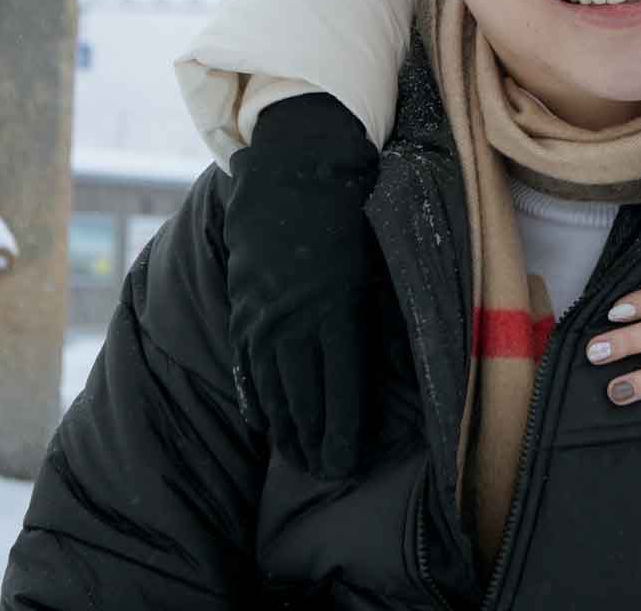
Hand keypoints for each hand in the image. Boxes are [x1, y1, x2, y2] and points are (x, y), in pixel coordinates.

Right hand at [225, 96, 375, 478]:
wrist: (296, 167)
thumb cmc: (352, 212)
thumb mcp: (377, 264)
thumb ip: (381, 316)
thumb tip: (396, 366)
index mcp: (335, 312)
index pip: (339, 392)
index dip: (343, 434)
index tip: (348, 463)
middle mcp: (294, 321)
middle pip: (302, 400)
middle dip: (314, 442)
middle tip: (324, 472)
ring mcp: (263, 315)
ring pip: (272, 388)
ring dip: (285, 428)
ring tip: (296, 456)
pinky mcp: (244, 304)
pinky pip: (246, 364)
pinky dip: (256, 396)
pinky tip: (263, 420)